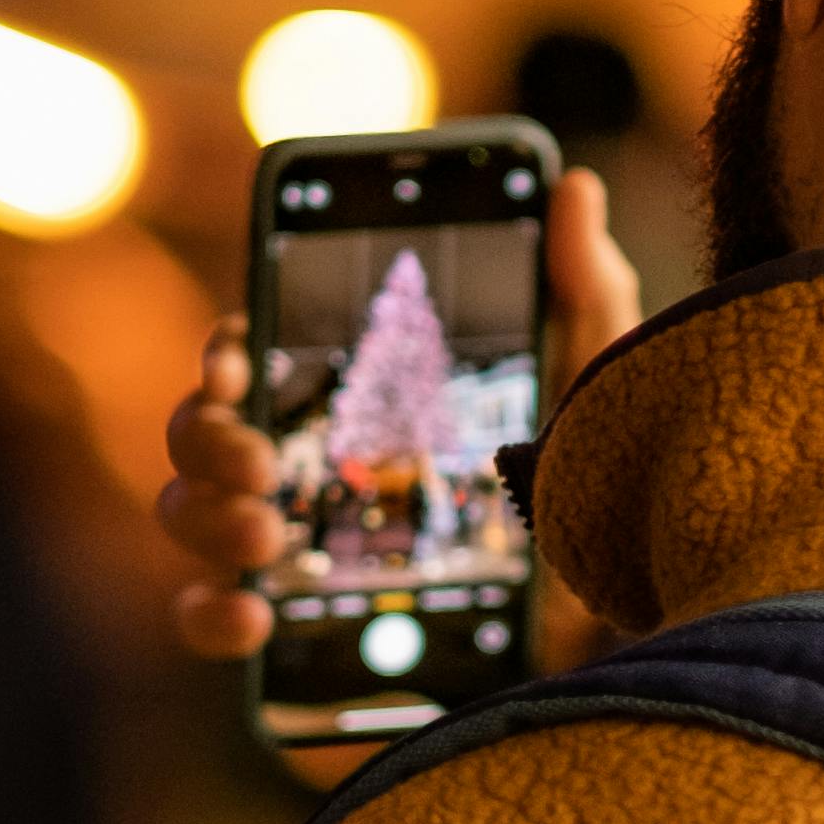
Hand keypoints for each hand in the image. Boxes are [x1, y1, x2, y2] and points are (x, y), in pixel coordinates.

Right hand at [157, 167, 642, 664]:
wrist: (632, 630)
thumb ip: (586, 290)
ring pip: (191, 514)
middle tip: (259, 462)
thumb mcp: (606, 388)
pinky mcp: (301, 635)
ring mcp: (298, 546)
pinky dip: (211, 617)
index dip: (226, 349)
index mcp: (362, 390)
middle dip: (206, 436)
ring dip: (203, 517)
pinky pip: (214, 621)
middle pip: (202, 429)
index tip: (235, 358)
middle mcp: (313, 461)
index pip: (256, 349)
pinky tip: (253, 617)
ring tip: (264, 538)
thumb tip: (573, 188)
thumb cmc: (606, 494)